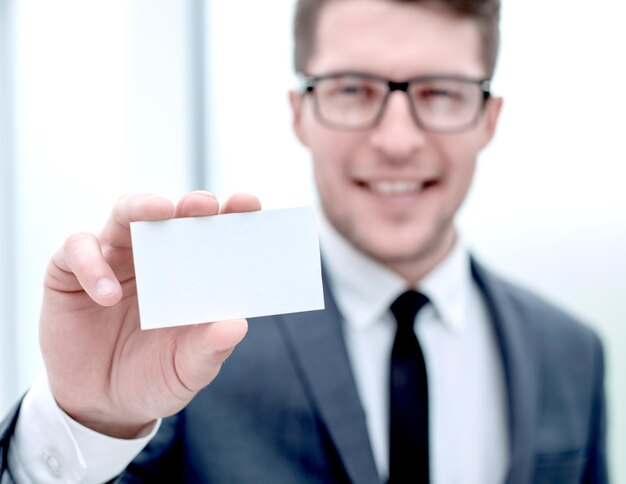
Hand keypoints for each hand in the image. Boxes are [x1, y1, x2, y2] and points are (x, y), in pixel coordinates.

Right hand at [40, 191, 260, 437]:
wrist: (101, 406)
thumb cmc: (154, 377)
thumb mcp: (187, 370)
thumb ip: (209, 350)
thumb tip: (237, 326)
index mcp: (190, 273)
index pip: (214, 233)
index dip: (232, 213)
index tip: (248, 204)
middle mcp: (154, 257)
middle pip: (172, 214)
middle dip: (190, 204)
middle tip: (204, 204)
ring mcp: (113, 259)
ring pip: (125, 213)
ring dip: (142, 207)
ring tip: (160, 212)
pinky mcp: (71, 272)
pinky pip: (78, 249)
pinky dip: (92, 263)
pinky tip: (107, 295)